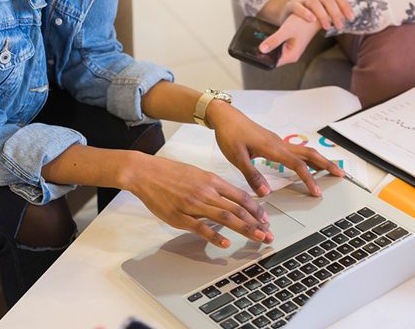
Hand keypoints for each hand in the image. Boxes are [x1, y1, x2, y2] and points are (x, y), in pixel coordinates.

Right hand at [127, 153, 273, 247]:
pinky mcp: (180, 217)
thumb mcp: (198, 174)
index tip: (265, 219)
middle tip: (268, 233)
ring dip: (244, 228)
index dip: (256, 209)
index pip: (241, 196)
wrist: (146, 172)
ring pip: (225, 217)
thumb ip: (215, 186)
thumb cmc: (172, 173)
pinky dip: (215, 236)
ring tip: (257, 237)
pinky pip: (201, 228)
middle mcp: (207, 192)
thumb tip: (231, 197)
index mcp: (213, 181)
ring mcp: (194, 205)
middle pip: (238, 208)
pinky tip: (226, 243)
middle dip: (256, 222)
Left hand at [207, 100, 344, 196]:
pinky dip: (309, 158)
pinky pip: (297, 150)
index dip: (309, 179)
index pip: (297, 165)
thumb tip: (266, 192)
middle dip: (327, 164)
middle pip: (310, 154)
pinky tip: (309, 164)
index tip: (316, 192)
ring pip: (306, 151)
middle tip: (341, 175)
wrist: (225, 117)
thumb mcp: (237, 157)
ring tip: (331, 170)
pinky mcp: (275, 142)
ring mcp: (279, 141)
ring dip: (320, 160)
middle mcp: (280, 143)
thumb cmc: (229, 134)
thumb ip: (252, 175)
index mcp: (273, 148)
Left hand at [259, 14, 320, 65]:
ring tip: (261, 40)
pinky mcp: (289, 45)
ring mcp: (290, 50)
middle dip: (264, 53)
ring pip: (274, 52)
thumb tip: (262, 49)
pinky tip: (268, 37)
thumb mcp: (286, 31)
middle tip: (254, 46)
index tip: (253, 53)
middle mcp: (291, 55)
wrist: (314, 16)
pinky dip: (272, 42)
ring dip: (268, 47)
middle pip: (273, 58)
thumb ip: (274, 40)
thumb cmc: (304, 23)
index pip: (273, 63)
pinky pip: (277, 46)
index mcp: (292, 55)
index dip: (262, 59)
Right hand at [285, 0, 354, 29]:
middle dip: (335, 12)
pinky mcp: (290, 5)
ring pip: (314, 2)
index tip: (351, 18)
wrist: (287, 13)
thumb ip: (334, 0)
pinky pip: (297, 6)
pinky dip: (305, 12)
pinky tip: (312, 20)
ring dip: (322, 15)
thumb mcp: (322, 6)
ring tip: (327, 27)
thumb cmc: (308, 11)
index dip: (345, 5)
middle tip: (340, 25)